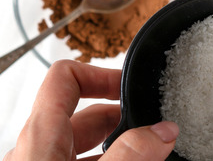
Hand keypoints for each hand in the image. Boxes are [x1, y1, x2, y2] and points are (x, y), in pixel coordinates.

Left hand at [4, 60, 177, 160]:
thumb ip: (129, 154)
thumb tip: (163, 131)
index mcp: (40, 135)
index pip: (65, 77)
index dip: (101, 74)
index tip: (131, 86)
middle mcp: (36, 150)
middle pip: (82, 114)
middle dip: (123, 118)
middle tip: (155, 129)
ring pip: (85, 147)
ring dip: (120, 144)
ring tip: (151, 153)